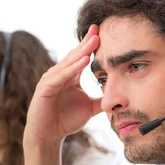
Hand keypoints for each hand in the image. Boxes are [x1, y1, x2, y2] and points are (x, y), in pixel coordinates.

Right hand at [24, 25, 101, 146]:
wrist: (48, 136)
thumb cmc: (65, 121)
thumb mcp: (90, 108)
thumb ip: (102, 99)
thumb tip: (120, 95)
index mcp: (69, 76)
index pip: (81, 57)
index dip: (91, 45)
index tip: (104, 32)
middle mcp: (59, 75)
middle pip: (75, 55)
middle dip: (87, 42)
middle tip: (99, 28)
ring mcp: (50, 80)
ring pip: (68, 63)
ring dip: (81, 52)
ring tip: (94, 41)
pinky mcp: (44, 89)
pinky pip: (59, 76)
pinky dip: (71, 68)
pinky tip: (83, 61)